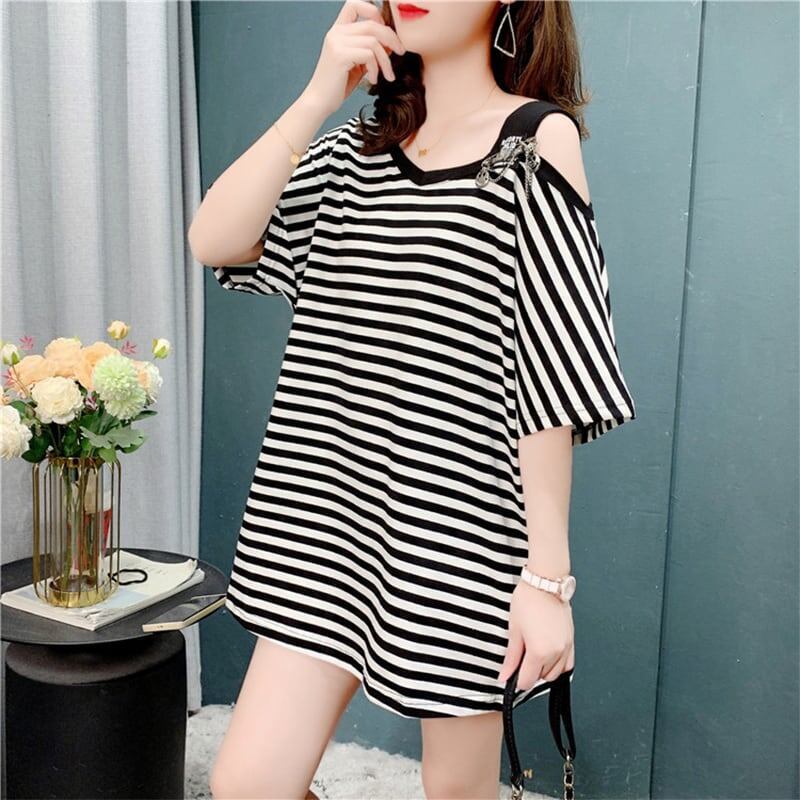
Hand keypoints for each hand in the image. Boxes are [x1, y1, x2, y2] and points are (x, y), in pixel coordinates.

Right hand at [303, 0, 405, 117]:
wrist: (320, 102)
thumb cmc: (338, 85)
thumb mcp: (357, 63)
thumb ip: (370, 50)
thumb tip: (392, 41)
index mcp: (338, 31)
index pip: (355, 4)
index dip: (374, 11)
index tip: (386, 29)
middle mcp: (336, 32)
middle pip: (372, 23)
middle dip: (391, 38)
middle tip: (400, 53)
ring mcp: (337, 42)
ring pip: (374, 41)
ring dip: (386, 60)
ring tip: (387, 75)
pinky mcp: (340, 55)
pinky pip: (369, 55)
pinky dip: (376, 68)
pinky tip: (372, 80)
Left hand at [497, 580, 574, 689]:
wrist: (545, 582)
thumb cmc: (528, 600)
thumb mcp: (514, 630)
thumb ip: (511, 657)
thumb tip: (505, 675)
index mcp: (539, 651)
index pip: (527, 681)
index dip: (516, 680)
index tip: (511, 675)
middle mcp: (556, 652)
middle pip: (541, 678)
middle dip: (529, 673)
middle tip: (520, 658)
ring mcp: (566, 647)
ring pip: (555, 673)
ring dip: (543, 669)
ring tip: (533, 652)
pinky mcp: (571, 640)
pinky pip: (567, 664)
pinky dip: (557, 664)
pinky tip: (547, 654)